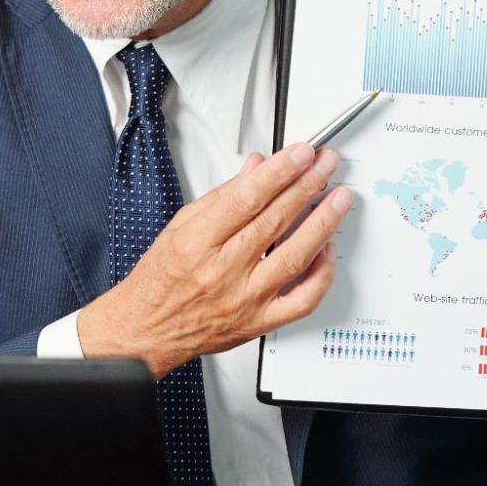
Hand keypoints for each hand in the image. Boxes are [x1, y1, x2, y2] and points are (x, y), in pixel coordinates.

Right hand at [78, 142, 353, 375]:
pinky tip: (327, 250)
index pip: (246, 198)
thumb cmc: (160, 281)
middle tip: (325, 165)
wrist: (148, 331)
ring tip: (338, 198)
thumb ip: (223, 196)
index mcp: (198, 243)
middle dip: (306, 186)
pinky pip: (302, 300)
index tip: (301, 153)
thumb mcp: (181, 226)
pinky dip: (321, 274)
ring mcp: (245, 299)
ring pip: (294, 256)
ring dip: (322, 223)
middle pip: (274, 220)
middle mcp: (223, 271)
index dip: (279, 172)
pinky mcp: (260, 322)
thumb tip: (257, 169)